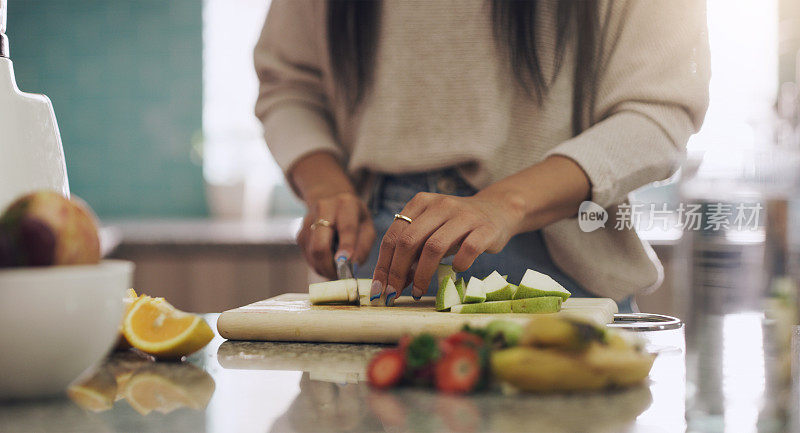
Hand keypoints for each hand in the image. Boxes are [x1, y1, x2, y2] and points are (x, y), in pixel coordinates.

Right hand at [296, 192, 375, 278]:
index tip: (346, 262)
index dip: (346, 246)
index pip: (346, 228)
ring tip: (337, 270)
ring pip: (312, 254)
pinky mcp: (300, 234)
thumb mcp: (367, 227)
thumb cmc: (354, 218)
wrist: (331, 199)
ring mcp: (308, 222)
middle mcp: (323, 209)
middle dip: (330, 266)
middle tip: (341, 277)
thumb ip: (362, 247)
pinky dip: (319, 265)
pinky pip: (308, 257)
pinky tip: (329, 262)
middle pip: (321, 245)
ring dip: (325, 268)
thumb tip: (352, 267)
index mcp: (346, 204)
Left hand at [370, 192, 522, 302]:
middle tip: (394, 293)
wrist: (497, 210)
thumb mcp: (431, 232)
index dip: (383, 264)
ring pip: (434, 246)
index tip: (379, 288)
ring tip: (418, 290)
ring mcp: (464, 216)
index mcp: (420, 203)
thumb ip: (412, 252)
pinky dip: (458, 264)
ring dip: (422, 274)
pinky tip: (455, 271)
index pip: (394, 235)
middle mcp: (440, 205)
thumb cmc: (456, 227)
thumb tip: (392, 283)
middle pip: (409, 241)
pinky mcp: (485, 228)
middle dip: (397, 271)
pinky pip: (468, 249)